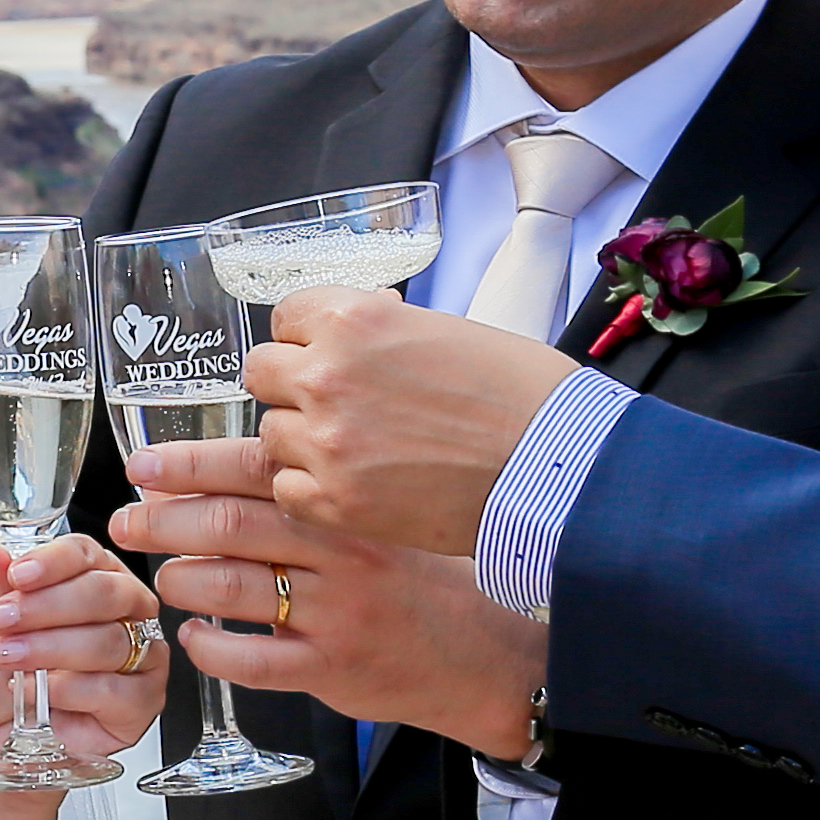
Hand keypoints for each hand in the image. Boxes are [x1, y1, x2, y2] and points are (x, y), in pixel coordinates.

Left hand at [0, 525, 167, 773]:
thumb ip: (1, 578)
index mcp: (94, 582)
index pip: (87, 555)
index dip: (53, 561)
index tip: (19, 574)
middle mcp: (125, 616)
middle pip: (105, 593)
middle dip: (47, 607)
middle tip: (4, 622)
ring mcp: (140, 660)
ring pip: (110, 641)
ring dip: (51, 648)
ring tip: (11, 659)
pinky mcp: (142, 705)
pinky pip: (117, 689)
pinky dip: (72, 689)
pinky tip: (43, 693)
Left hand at [117, 435, 546, 755]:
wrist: (481, 652)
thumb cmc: (416, 580)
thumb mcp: (374, 522)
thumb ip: (310, 501)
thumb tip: (220, 477)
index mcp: (345, 506)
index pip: (256, 471)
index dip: (190, 466)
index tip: (144, 467)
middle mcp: (340, 553)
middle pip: (231, 526)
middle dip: (165, 521)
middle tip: (127, 522)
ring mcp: (335, 613)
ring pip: (232, 590)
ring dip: (181, 580)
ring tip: (163, 577)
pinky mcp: (331, 668)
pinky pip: (250, 659)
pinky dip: (209, 647)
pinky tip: (195, 638)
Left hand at [247, 287, 577, 559]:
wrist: (555, 465)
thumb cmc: (520, 393)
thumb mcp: (445, 329)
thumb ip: (384, 328)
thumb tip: (362, 321)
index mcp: (354, 320)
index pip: (286, 317)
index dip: (308, 337)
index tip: (324, 352)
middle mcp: (326, 375)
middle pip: (263, 373)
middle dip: (294, 385)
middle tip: (335, 404)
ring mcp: (326, 442)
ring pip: (272, 434)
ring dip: (304, 440)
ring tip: (357, 450)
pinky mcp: (335, 502)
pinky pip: (286, 489)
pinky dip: (312, 489)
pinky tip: (353, 485)